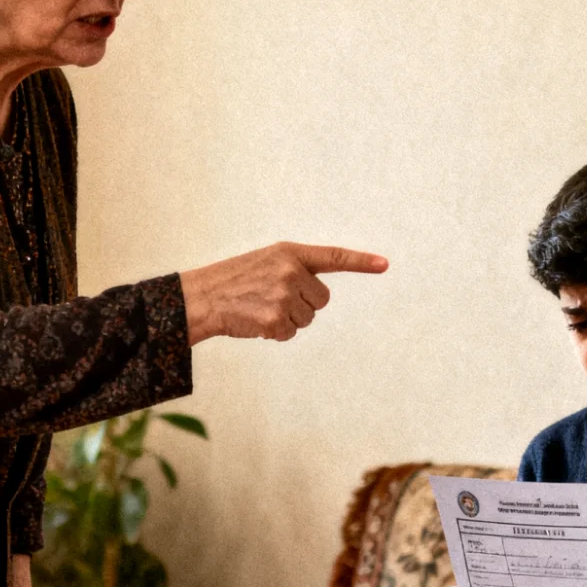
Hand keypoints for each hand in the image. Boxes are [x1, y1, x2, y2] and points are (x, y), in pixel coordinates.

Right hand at [179, 242, 387, 344]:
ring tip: (260, 308)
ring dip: (287, 319)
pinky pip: (290, 333)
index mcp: (289, 252)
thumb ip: (294, 270)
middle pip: (321, 299)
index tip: (385, 264)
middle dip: (303, 304)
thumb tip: (317, 295)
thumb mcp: (266, 262)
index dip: (361, 261)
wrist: (202, 297)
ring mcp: (283, 295)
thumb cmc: (235, 280)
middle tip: (273, 299)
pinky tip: (256, 321)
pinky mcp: (275, 318)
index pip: (333, 257)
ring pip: (307, 318)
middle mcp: (290, 270)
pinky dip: (275, 333)